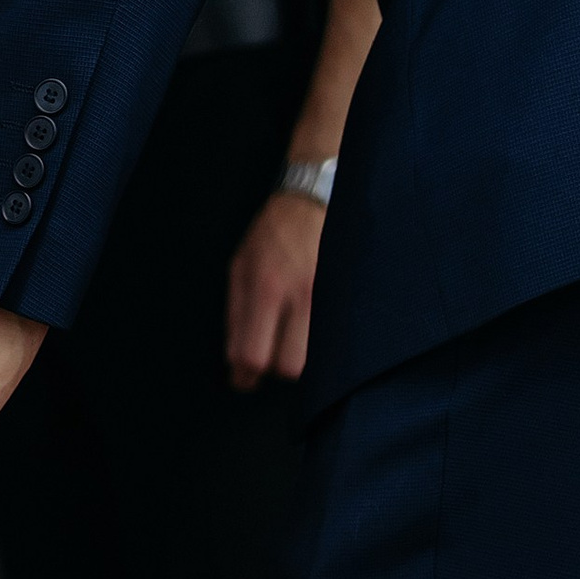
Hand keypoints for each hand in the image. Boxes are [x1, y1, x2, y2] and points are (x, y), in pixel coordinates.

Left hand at [224, 190, 325, 389]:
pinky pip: (331, 339)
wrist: (312, 199)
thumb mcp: (238, 267)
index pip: (254, 355)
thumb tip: (236, 360)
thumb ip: (235, 314)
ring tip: (288, 344)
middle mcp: (298, 297)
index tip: (244, 379)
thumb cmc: (270, 234)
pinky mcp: (343, 296)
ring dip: (298, 359)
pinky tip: (307, 332)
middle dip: (275, 370)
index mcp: (265, 289)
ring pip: (314, 358)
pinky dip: (317, 345)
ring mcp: (326, 297)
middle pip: (288, 367)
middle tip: (268, 360)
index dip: (246, 375)